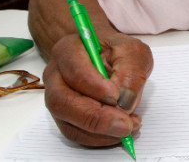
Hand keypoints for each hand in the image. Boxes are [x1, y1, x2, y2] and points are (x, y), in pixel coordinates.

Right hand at [41, 32, 152, 146]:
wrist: (106, 57)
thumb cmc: (116, 51)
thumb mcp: (132, 50)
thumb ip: (131, 70)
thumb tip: (125, 101)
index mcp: (69, 50)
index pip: (74, 71)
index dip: (94, 87)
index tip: (116, 96)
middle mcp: (56, 75)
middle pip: (62, 101)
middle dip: (95, 116)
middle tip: (124, 123)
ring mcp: (57, 98)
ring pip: (67, 122)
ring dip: (99, 131)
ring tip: (127, 127)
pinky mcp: (65, 116)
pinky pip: (75, 133)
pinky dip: (98, 138)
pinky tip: (118, 132)